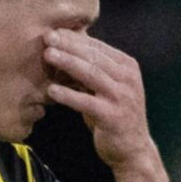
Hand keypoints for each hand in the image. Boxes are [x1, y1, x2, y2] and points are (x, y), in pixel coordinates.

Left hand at [44, 30, 153, 169]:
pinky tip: (52, 91)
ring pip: (91, 74)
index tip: (54, 31)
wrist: (133, 150)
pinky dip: (68, 95)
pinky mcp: (113, 117)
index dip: (75, 38)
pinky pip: (87, 102)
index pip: (98, 46)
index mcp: (127, 66)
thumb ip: (93, 67)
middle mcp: (127, 79)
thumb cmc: (114, 115)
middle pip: (94, 56)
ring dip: (67, 63)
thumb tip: (68, 43)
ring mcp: (122, 98)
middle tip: (47, 37)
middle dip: (69, 45)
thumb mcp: (107, 87)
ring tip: (48, 55)